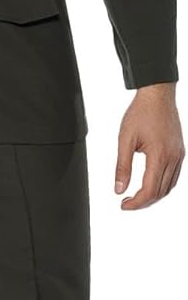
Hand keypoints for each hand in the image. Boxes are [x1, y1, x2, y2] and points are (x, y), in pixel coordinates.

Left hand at [114, 83, 184, 208]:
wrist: (158, 95)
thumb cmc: (141, 113)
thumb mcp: (125, 140)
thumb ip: (122, 167)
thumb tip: (119, 189)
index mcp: (159, 155)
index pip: (150, 190)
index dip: (136, 203)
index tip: (124, 204)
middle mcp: (173, 157)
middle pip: (161, 192)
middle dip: (143, 202)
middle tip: (127, 202)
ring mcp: (179, 155)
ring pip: (169, 187)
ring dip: (154, 196)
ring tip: (137, 196)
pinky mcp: (180, 152)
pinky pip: (174, 176)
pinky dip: (163, 186)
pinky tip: (151, 185)